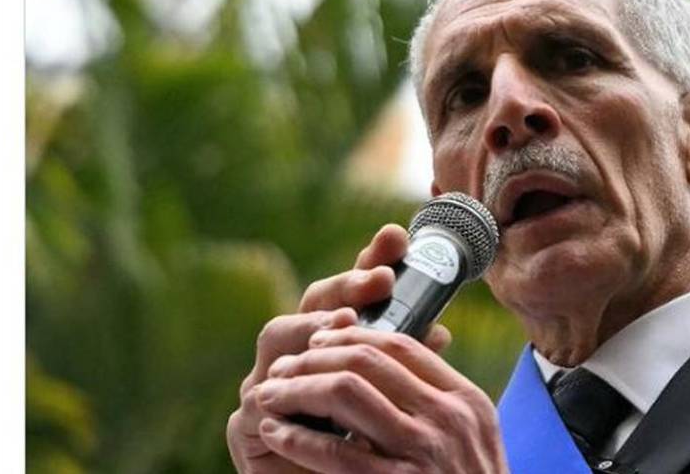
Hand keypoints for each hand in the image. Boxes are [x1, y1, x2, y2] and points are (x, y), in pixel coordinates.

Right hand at [227, 224, 453, 472]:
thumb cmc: (376, 454)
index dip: (372, 262)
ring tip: (341, 324)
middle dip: (345, 286)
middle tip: (380, 280)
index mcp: (341, 344)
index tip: (397, 237)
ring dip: (310, 326)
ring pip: (277, 337)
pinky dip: (285, 390)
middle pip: (314, 303)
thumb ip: (406, 367)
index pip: (354, 294)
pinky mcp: (250, 425)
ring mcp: (270, 385)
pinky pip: (260, 399)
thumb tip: (439, 331)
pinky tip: (307, 382)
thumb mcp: (398, 403)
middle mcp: (301, 357)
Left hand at [254, 327, 506, 473]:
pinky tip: (276, 434)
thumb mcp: (469, 439)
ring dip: (297, 389)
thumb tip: (383, 359)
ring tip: (270, 395)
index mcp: (466, 400)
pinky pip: (334, 453)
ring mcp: (423, 453)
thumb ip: (436, 402)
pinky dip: (297, 438)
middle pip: (367, 361)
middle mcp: (447, 419)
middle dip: (314, 358)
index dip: (350, 337)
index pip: (402, 346)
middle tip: (282, 367)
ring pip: (345, 393)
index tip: (318, 342)